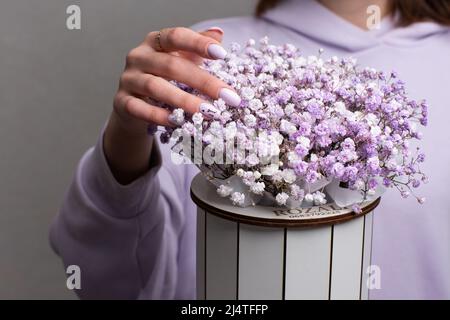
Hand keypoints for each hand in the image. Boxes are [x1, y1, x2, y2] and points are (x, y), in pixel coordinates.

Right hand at [104, 27, 239, 183]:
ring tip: (209, 112)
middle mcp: (139, 56)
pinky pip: (140, 109)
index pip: (176, 37)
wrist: (133, 105)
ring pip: (156, 88)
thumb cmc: (163, 79)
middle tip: (229, 97)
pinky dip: (160, 116)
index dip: (198, 44)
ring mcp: (128, 79)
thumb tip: (218, 33)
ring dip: (185, 101)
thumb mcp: (180, 60)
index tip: (222, 55)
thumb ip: (196, 48)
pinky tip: (179, 122)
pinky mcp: (122, 102)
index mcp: (155, 42)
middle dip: (204, 82)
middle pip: (171, 66)